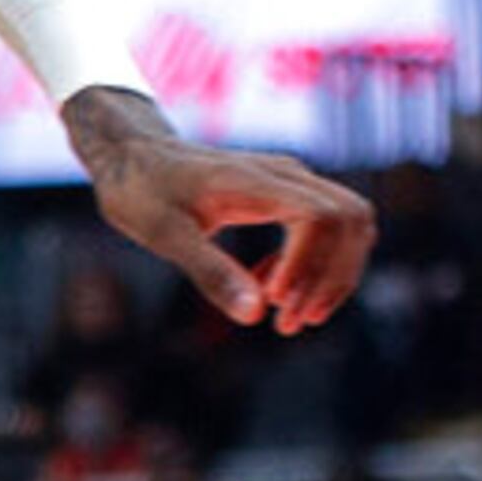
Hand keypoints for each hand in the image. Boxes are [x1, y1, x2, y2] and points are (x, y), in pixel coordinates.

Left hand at [64, 87, 372, 334]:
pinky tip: (270, 292)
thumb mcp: (163, 233)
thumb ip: (209, 270)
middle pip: (350, 220)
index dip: (312, 265)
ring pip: (347, 226)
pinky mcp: (286, 197)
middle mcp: (285, 175)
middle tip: (291, 323)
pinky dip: (311, 268)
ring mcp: (290, 183)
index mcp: (256, 180)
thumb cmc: (141, 190)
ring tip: (287, 318)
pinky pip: (326, 232)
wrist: (131, 157)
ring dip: (329, 276)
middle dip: (332, 277)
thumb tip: (254, 315)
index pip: (322, 217)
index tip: (275, 302)